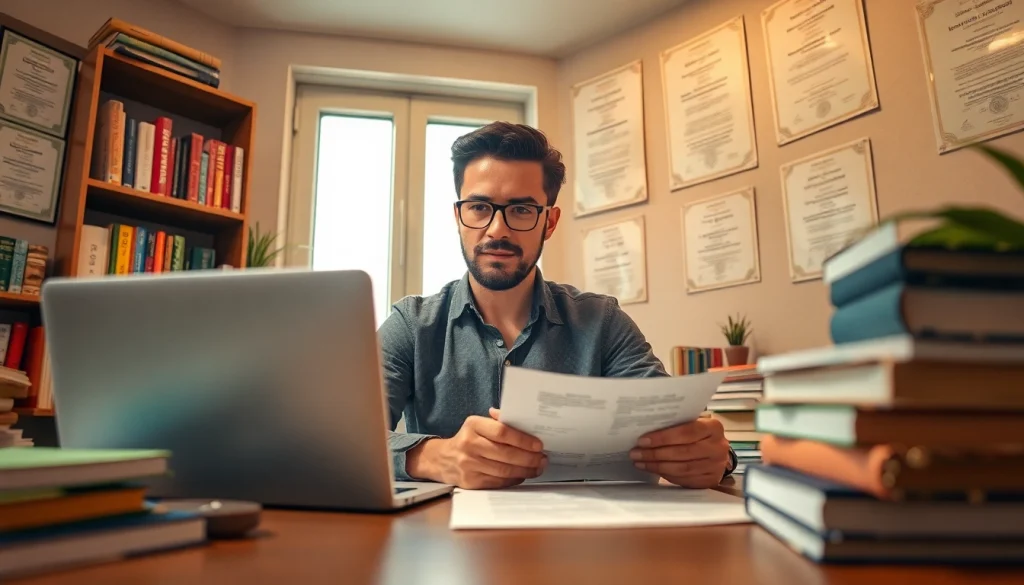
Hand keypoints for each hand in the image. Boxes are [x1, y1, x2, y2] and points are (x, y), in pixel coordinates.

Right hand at [406, 408, 546, 488]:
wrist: (442, 459)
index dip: (523, 440)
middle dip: (529, 458)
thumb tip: (523, 419)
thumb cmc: (468, 439)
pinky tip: (523, 474)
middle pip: (506, 453)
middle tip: (543, 458)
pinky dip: (514, 479)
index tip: (538, 445)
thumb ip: (499, 421)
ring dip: (525, 470)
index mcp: (473, 425)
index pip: (502, 432)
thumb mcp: (478, 424)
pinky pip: (498, 482)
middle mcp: (469, 444)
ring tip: (537, 467)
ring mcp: (468, 464)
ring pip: (504, 470)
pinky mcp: (470, 481)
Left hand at [629, 418, 730, 487]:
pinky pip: (684, 479)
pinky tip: (654, 470)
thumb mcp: (694, 423)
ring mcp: (716, 466)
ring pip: (682, 468)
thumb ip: (677, 424)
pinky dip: (666, 475)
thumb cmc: (700, 434)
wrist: (718, 452)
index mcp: (713, 427)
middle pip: (682, 452)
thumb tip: (647, 428)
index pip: (686, 432)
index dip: (662, 437)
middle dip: (655, 454)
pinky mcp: (711, 480)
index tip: (642, 441)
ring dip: (657, 466)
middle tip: (635, 453)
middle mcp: (718, 447)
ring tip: (640, 462)